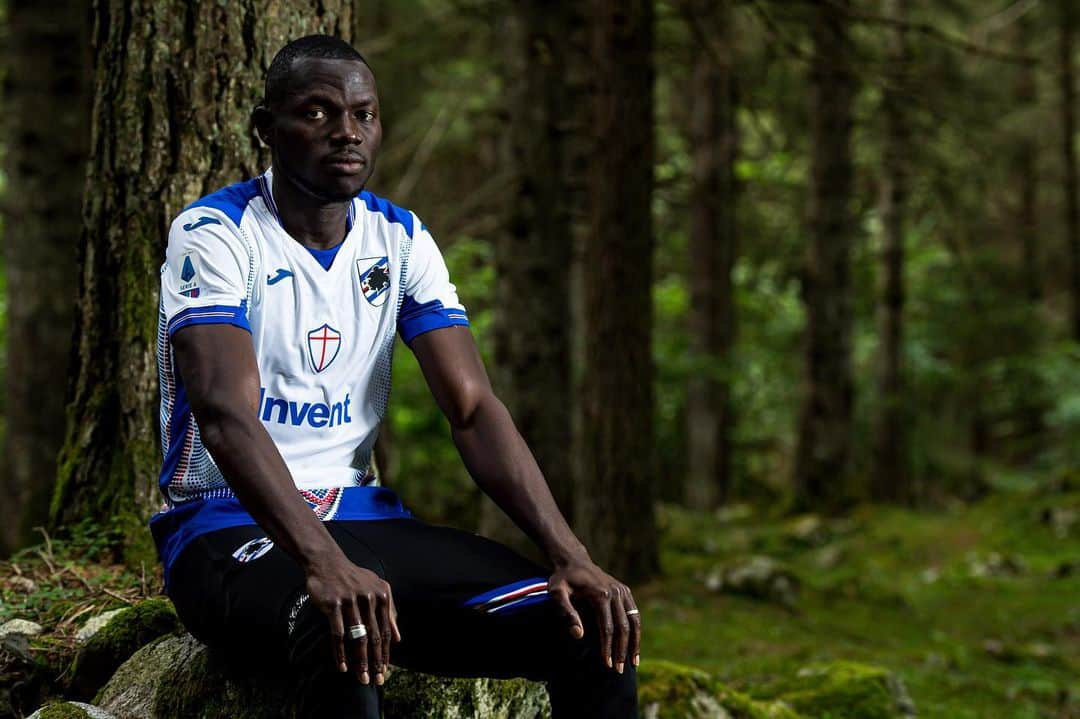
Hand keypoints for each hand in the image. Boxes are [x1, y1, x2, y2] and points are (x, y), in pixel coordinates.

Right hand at [305, 551, 400, 684]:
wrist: (327, 563)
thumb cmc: (353, 578)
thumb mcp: (377, 589)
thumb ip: (390, 611)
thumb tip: (398, 638)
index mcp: (381, 596)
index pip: (386, 631)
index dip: (386, 653)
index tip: (385, 670)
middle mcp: (368, 599)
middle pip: (374, 637)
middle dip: (376, 662)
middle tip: (376, 680)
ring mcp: (350, 602)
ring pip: (357, 638)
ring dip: (360, 661)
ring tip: (362, 678)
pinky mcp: (333, 605)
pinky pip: (338, 634)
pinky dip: (340, 653)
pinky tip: (343, 666)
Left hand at [547, 560, 640, 672]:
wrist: (574, 561)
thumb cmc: (562, 579)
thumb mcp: (557, 593)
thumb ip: (567, 613)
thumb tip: (579, 635)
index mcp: (600, 594)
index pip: (608, 627)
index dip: (607, 648)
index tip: (607, 665)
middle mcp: (616, 593)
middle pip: (623, 627)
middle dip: (622, 650)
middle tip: (620, 670)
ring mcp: (622, 591)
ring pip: (634, 621)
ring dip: (635, 643)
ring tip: (634, 663)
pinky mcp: (625, 592)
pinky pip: (635, 614)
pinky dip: (636, 631)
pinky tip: (635, 645)